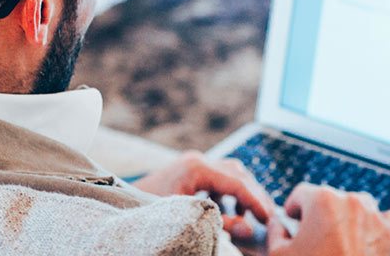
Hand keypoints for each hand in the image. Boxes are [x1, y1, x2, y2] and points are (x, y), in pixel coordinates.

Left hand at [131, 152, 275, 238]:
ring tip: (253, 215)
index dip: (256, 201)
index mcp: (196, 168)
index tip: (269, 218)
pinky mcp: (190, 170)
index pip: (237, 182)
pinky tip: (233, 211)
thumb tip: (248, 229)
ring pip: (231, 173)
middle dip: (255, 195)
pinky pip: (219, 177)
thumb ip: (220, 223)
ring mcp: (193, 163)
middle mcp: (197, 160)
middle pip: (238, 173)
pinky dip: (230, 193)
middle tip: (268, 216)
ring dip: (244, 193)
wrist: (121, 205)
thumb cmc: (149, 211)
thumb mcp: (187, 218)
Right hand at [269, 184, 389, 255]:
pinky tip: (366, 238)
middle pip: (330, 199)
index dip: (294, 209)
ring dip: (348, 218)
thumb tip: (277, 224)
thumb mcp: (278, 255)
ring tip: (339, 241)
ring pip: (358, 206)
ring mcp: (373, 215)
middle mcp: (350, 200)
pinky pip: (387, 218)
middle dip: (320, 216)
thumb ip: (274, 232)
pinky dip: (377, 225)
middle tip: (314, 238)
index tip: (294, 220)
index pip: (301, 194)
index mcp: (322, 200)